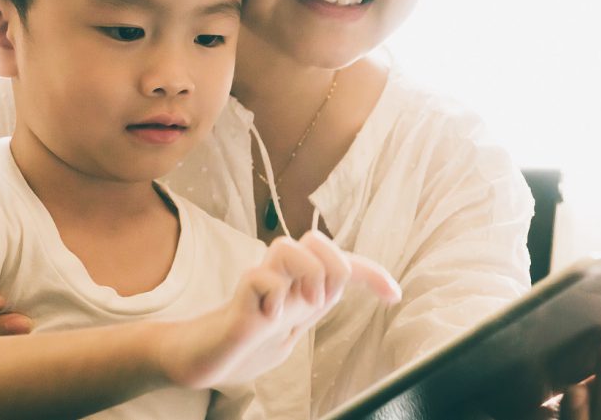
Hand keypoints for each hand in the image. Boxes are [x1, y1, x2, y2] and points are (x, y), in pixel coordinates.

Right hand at [159, 230, 400, 388]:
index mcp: (302, 285)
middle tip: (318, 303)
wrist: (206, 359)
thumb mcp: (293, 328)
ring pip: (288, 246)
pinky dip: (271, 299)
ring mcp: (261, 281)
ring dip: (303, 276)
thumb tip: (334, 289)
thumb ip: (313, 305)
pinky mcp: (239, 295)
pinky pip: (261, 278)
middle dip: (333, 268)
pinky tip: (265, 319)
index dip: (373, 275)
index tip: (394, 298)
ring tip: (296, 308)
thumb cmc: (248, 341)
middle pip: (318, 241)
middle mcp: (284, 275)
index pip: (343, 265)